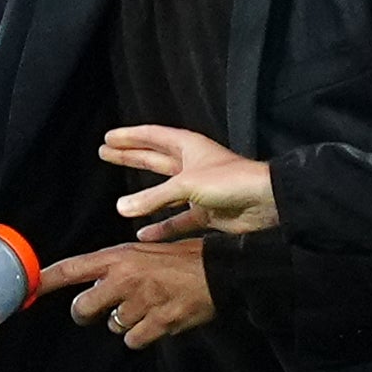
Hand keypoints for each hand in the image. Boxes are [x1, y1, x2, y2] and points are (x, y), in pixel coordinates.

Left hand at [40, 241, 214, 348]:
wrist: (218, 271)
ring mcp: (140, 303)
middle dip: (86, 314)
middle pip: (82, 309)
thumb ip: (115, 267)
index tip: (26, 290)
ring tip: (146, 307)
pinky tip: (156, 320)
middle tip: (98, 311)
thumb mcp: (142, 250)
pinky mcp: (158, 323)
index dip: (45, 281)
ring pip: (113, 326)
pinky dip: (141, 335)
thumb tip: (91, 287)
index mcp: (118, 257)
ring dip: (124, 322)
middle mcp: (124, 279)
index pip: (71, 269)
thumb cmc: (180, 258)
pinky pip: (133, 340)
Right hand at [102, 125, 277, 238]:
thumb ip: (153, 198)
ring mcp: (198, 190)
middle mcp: (191, 165)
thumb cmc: (229, 181)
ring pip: (163, 192)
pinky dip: (162, 228)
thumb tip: (122, 208)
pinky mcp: (205, 212)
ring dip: (142, 197)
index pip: (152, 136)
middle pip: (153, 159)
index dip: (129, 137)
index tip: (108, 137)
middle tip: (105, 153)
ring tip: (119, 200)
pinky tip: (144, 235)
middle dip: (130, 156)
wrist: (265, 201)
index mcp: (187, 147)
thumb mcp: (186, 185)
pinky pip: (177, 221)